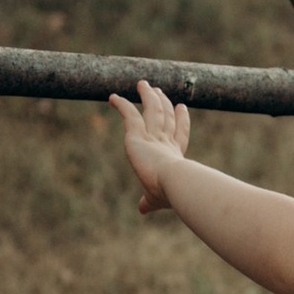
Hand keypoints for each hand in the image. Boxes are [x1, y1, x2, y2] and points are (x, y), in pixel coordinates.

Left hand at [110, 79, 193, 215]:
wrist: (176, 183)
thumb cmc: (172, 194)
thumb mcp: (157, 198)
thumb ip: (149, 201)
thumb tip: (142, 210)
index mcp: (175, 155)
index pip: (179, 133)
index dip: (181, 119)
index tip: (182, 107)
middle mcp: (165, 141)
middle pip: (165, 116)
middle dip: (163, 103)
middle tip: (160, 91)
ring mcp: (153, 136)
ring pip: (151, 109)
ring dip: (147, 95)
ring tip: (143, 84)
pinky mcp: (138, 134)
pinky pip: (129, 114)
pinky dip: (121, 105)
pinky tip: (112, 98)